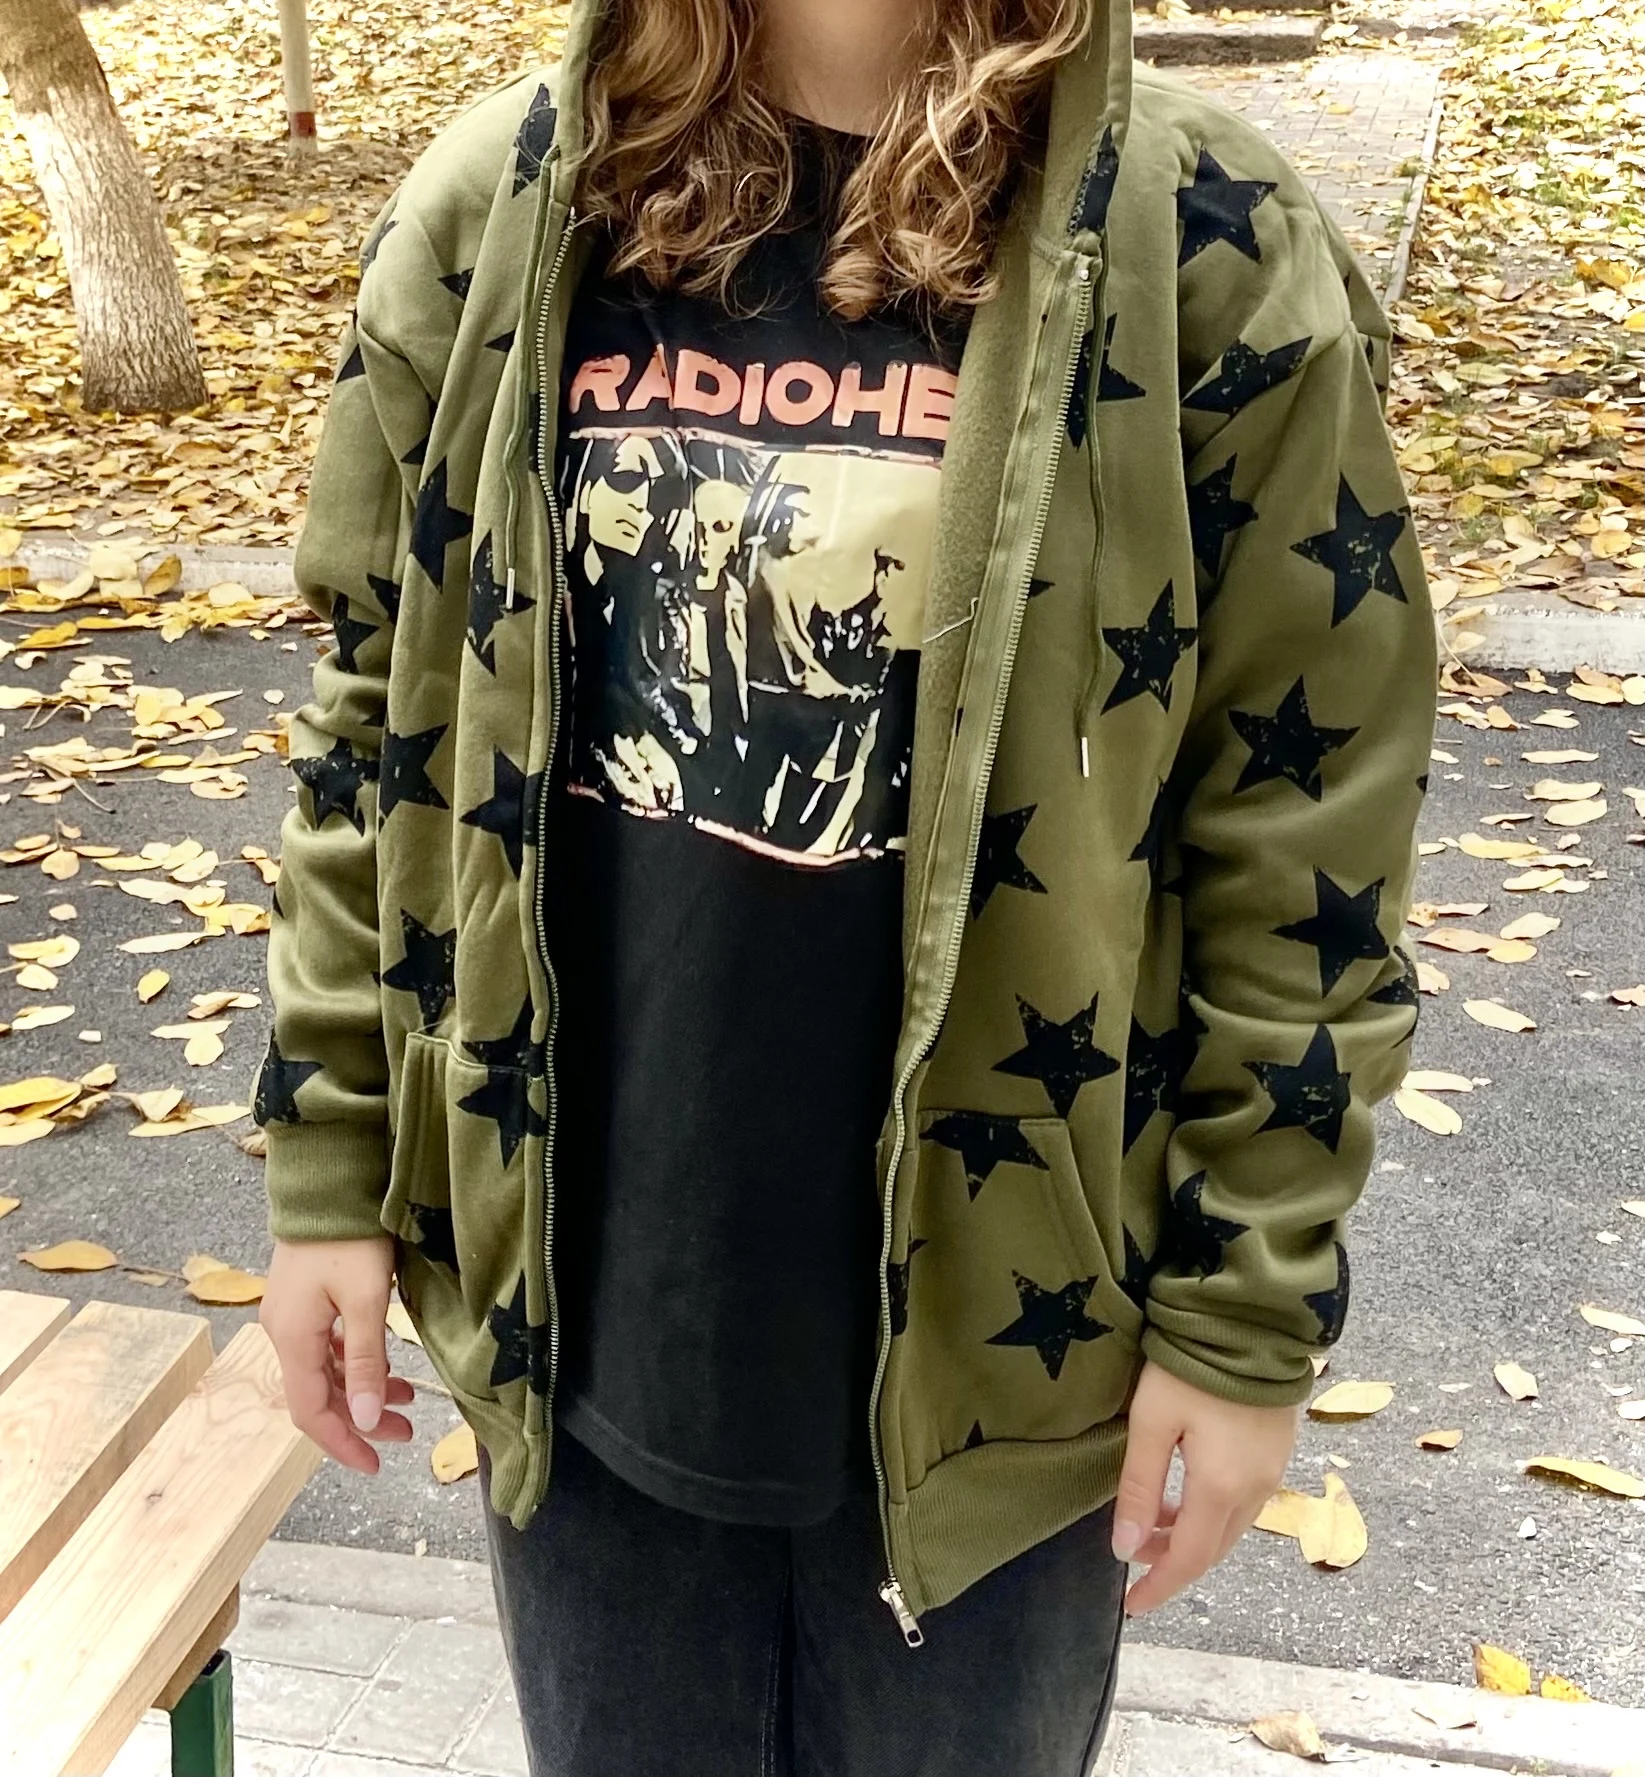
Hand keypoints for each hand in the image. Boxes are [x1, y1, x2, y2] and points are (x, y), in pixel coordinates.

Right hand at [260, 1236, 414, 1474]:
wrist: (329, 1183)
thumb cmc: (350, 1238)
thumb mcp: (365, 1301)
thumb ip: (364, 1361)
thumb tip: (361, 1420)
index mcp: (293, 1339)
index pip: (310, 1412)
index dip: (342, 1444)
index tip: (376, 1465)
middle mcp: (283, 1333)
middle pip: (318, 1395)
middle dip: (360, 1418)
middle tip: (405, 1432)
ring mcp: (291, 1316)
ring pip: (324, 1372)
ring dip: (361, 1389)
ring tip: (406, 1399)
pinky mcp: (303, 1300)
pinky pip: (326, 1348)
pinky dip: (354, 1363)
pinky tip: (382, 1365)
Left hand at [1111, 1358, 1299, 1615]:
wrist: (1252, 1322)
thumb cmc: (1193, 1366)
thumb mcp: (1151, 1421)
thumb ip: (1138, 1486)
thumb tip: (1125, 1548)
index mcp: (1222, 1488)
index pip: (1188, 1559)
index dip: (1158, 1586)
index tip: (1131, 1606)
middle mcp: (1256, 1491)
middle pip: (1211, 1549)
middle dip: (1170, 1561)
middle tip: (1132, 1556)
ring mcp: (1272, 1473)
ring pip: (1229, 1529)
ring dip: (1190, 1536)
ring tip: (1148, 1523)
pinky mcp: (1277, 1452)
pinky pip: (1243, 1505)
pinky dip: (1210, 1514)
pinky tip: (1183, 1495)